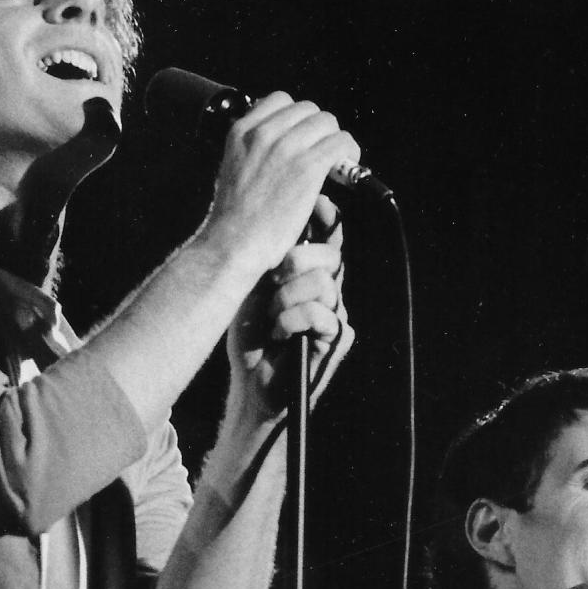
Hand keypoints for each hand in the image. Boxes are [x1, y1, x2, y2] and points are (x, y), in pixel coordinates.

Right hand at [200, 91, 361, 280]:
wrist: (233, 243)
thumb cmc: (233, 220)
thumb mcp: (230, 170)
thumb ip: (252, 151)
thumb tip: (278, 148)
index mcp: (242, 131)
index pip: (279, 100)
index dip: (296, 117)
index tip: (302, 135)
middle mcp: (265, 133)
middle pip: (308, 109)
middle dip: (318, 129)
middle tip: (321, 151)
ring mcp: (287, 148)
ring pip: (327, 122)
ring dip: (335, 139)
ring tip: (334, 161)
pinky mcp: (308, 167)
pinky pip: (341, 143)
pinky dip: (349, 152)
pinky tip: (344, 169)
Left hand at [226, 198, 352, 419]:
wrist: (251, 383)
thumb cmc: (250, 335)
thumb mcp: (254, 287)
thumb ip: (271, 256)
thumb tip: (278, 221)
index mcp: (312, 273)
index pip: (331, 236)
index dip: (326, 217)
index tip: (312, 205)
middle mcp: (330, 290)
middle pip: (331, 256)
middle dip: (296, 261)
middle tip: (272, 278)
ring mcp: (336, 314)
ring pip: (323, 283)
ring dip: (287, 299)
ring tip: (271, 318)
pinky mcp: (337, 339)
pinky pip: (319, 313)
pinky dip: (291, 321)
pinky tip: (279, 334)